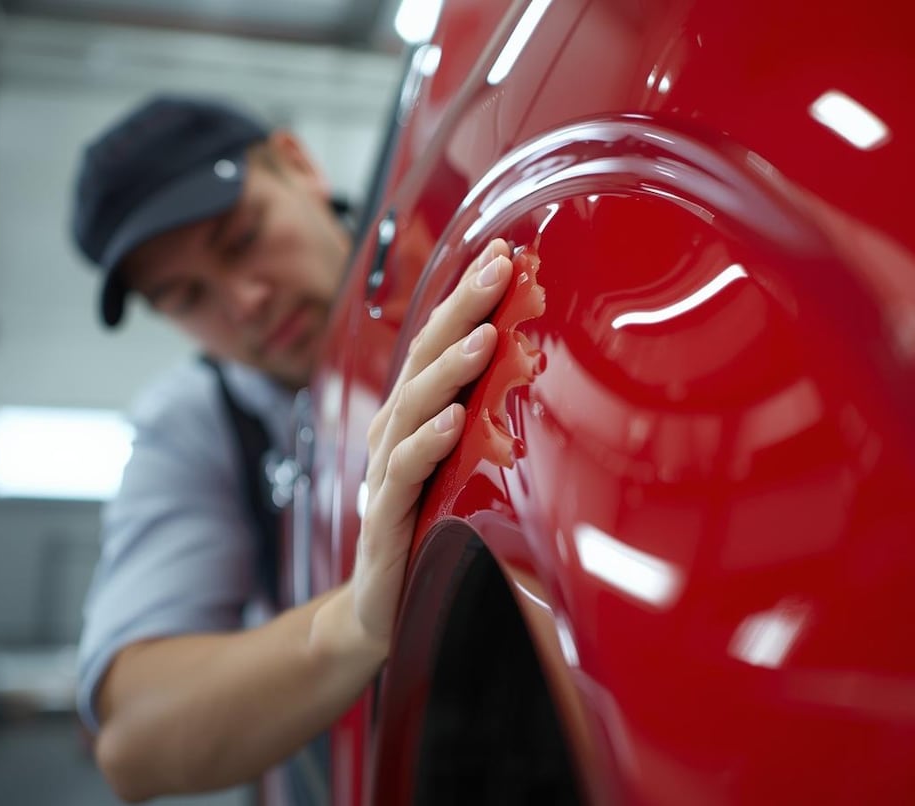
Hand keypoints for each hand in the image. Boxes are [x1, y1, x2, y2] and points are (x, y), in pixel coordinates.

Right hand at [351, 238, 512, 648]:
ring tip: (486, 337)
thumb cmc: (427, 532)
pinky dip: (428, 443)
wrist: (381, 608)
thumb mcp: (464, 470)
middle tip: (501, 270)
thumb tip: (533, 371)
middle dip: (463, 311)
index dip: (468, 300)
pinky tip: (453, 421)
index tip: (505, 256)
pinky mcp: (385, 517)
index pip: (440, 344)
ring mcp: (387, 473)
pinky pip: (407, 472)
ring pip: (415, 406)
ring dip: (452, 368)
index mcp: (416, 416)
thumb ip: (489, 425)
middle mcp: (396, 433)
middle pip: (426, 359)